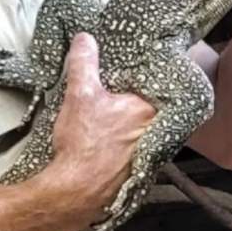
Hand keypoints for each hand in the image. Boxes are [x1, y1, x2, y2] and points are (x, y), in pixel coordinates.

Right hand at [40, 33, 154, 227]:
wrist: (76, 191)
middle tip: (117, 86)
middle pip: (149, 104)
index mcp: (149, 109)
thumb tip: (85, 39)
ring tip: (111, 108)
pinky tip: (108, 134)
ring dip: (129, 118)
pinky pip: (134, 143)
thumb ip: (84, 63)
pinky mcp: (136, 168)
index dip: (142, 72)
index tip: (131, 65)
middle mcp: (155, 131)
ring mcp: (148, 152)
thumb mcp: (80, 94)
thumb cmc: (84, 144)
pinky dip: (124, 137)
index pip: (155, 82)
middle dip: (134, 95)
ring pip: (142, 125)